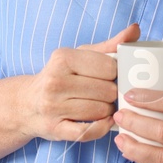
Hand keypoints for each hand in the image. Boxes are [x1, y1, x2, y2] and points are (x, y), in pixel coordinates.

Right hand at [15, 22, 135, 142]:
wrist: (27, 104)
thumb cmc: (61, 76)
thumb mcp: (81, 55)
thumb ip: (110, 45)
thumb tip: (134, 29)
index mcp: (63, 58)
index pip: (110, 67)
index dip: (115, 73)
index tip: (109, 76)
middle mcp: (55, 82)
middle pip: (108, 91)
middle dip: (111, 93)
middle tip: (104, 93)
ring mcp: (53, 107)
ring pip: (101, 111)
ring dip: (107, 111)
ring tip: (100, 105)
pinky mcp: (55, 129)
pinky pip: (89, 132)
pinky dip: (101, 128)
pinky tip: (102, 122)